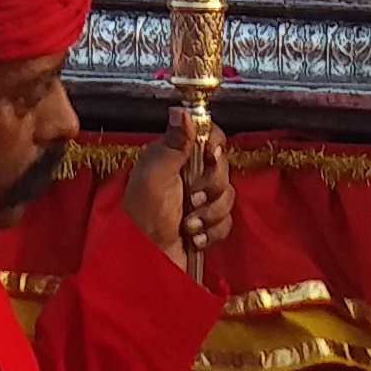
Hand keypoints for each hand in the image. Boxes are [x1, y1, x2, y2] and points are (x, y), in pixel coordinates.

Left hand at [121, 109, 234, 275]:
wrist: (144, 260)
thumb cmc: (142, 215)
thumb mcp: (155, 175)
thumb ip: (173, 144)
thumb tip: (181, 110)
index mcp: (175, 156)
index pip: (209, 136)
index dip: (215, 145)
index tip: (212, 155)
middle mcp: (189, 175)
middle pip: (223, 168)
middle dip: (211, 188)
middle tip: (191, 198)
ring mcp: (199, 201)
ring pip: (228, 197)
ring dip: (210, 214)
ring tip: (188, 225)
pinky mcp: (207, 225)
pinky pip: (227, 223)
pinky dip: (212, 232)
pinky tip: (194, 238)